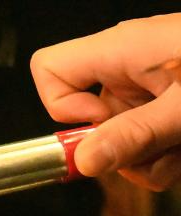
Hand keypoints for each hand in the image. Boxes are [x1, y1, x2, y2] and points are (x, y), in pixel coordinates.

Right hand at [30, 13, 180, 188]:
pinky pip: (150, 135)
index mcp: (119, 51)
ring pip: (124, 136)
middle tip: (160, 152)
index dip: (60, 108)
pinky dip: (170, 152)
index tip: (97, 130)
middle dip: (122, 150)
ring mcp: (151, 83)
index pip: (49, 70)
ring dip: (152, 158)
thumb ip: (135, 135)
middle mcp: (129, 65)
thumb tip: (82, 162)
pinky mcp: (171, 96)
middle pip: (92, 119)